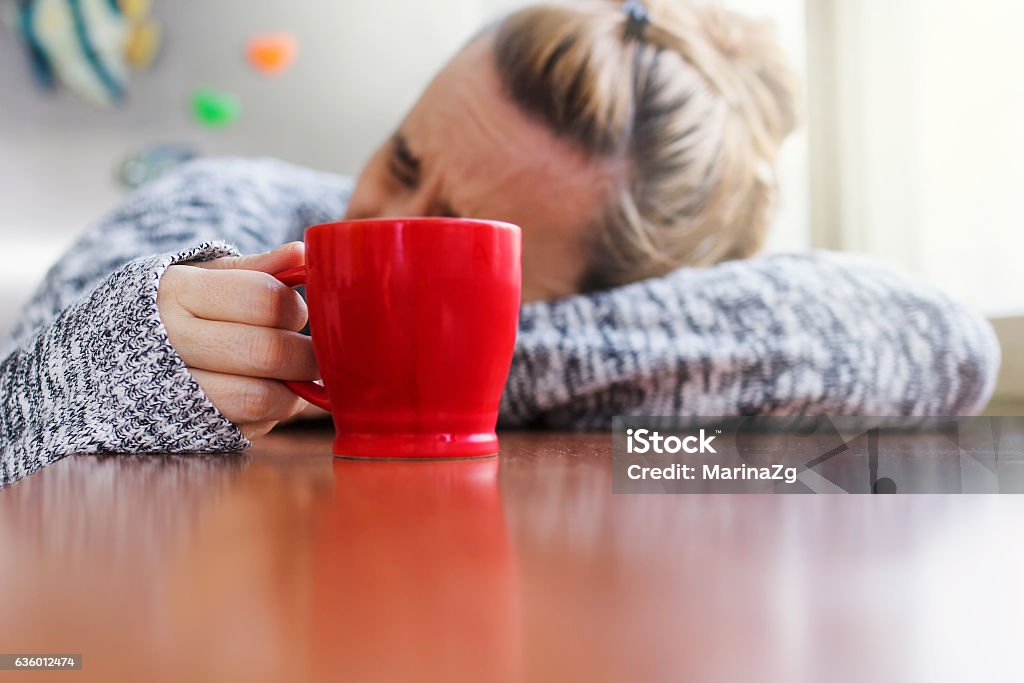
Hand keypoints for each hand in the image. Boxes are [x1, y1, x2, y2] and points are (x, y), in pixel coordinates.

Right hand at [157, 243, 317, 438]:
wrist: (112, 356)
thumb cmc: (178, 308)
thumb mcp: (206, 276)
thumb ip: (255, 269)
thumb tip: (300, 254)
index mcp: (177, 291)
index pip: (263, 299)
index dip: (295, 308)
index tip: (296, 313)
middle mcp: (169, 341)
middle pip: (266, 351)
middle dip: (305, 355)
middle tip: (313, 352)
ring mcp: (174, 390)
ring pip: (259, 397)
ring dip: (293, 390)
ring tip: (294, 375)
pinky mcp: (187, 428)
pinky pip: (249, 425)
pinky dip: (272, 412)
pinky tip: (269, 394)